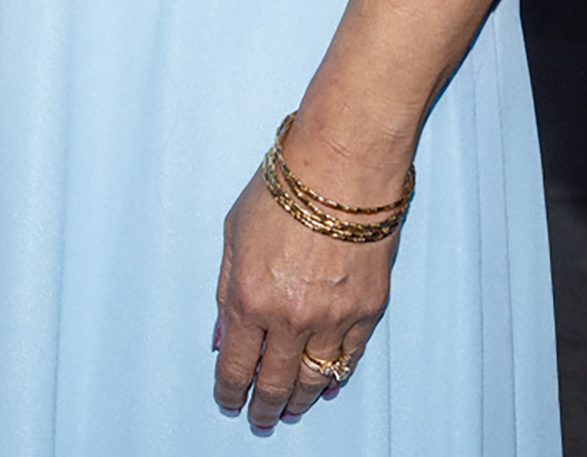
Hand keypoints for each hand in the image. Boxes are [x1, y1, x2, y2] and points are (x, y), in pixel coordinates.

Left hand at [213, 161, 395, 430]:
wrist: (342, 166)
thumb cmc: (283, 188)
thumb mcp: (232, 233)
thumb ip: (225, 289)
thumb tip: (220, 335)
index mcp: (248, 297)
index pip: (235, 364)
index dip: (229, 390)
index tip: (227, 401)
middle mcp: (288, 317)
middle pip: (274, 382)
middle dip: (262, 407)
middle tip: (259, 420)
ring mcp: (331, 318)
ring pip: (312, 380)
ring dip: (297, 402)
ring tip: (288, 413)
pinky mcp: (367, 311)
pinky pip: (348, 360)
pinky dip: (334, 378)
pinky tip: (324, 388)